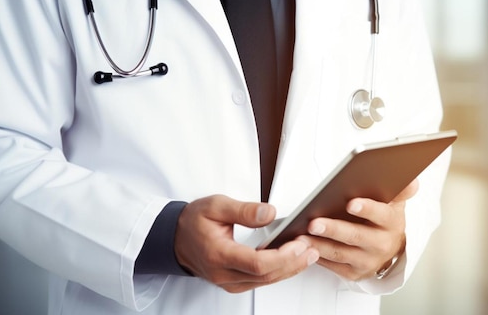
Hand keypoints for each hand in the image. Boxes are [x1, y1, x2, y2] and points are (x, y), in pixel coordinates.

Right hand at [174, 195, 318, 292]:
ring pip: (266, 281)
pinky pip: (261, 281)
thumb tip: (270, 213)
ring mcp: (228, 281)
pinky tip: (292, 260)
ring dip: (290, 268)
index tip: (299, 243)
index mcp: (218, 254)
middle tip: (311, 248)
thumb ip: (244, 210)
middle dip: (293, 263)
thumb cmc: (193, 221)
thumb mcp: (215, 206)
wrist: (175, 238)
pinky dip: (279, 271)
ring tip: (309, 253)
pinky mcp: (234, 282)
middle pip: (266, 276)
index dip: (282, 256)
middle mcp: (223, 273)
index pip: (256, 264)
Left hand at [299, 179, 418, 280]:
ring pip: (340, 253)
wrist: (389, 247)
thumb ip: (401, 189)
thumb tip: (411, 180)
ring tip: (302, 236)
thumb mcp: (395, 202)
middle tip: (314, 222)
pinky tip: (304, 247)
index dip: (367, 209)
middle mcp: (382, 244)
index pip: (381, 215)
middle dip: (334, 229)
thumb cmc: (385, 218)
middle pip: (356, 236)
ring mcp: (368, 261)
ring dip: (319, 245)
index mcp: (392, 223)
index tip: (351, 203)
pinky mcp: (355, 273)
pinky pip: (333, 266)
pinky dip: (317, 256)